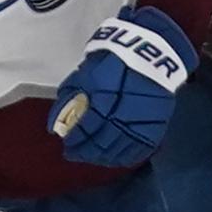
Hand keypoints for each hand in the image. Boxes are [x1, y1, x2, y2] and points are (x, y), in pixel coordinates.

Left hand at [49, 6, 197, 167]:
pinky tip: (116, 158)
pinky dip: (126, 157)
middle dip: (85, 152)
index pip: (85, 130)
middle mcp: (123, 114)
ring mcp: (141, 122)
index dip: (74, 141)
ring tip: (94, 157)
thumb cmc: (113, 62)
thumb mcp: (85, 75)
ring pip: (119, 150)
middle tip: (76, 154)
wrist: (149, 53)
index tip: (67, 145)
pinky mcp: (156, 126)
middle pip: (101, 144)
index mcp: (103, 100)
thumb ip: (68, 100)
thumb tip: (55, 127)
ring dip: (103, 157)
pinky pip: (140, 150)